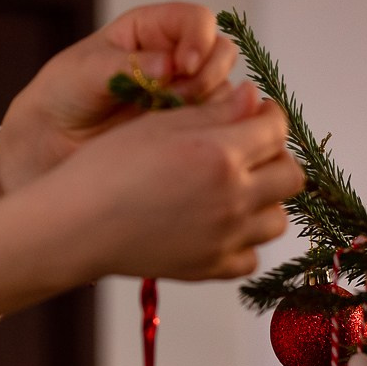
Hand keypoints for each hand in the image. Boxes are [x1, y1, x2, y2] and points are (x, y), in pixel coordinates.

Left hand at [0, 2, 241, 195]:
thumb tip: (169, 65)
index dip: (199, 38)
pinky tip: (170, 137)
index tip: (182, 66)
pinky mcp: (186, 127)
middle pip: (221, 52)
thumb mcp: (84, 72)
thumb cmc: (61, 95)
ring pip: (225, 90)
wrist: (49, 143)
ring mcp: (184, 92)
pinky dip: (203, 129)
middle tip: (174, 98)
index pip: (196, 19)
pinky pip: (216, 123)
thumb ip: (126, 65)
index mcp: (150, 29)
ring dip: (204, 105)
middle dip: (206, 74)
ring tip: (162, 120)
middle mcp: (174, 57)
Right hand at [43, 80, 304, 280]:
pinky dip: (241, 241)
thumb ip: (215, 111)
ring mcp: (225, 238)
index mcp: (220, 155)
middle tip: (246, 151)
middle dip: (274, 157)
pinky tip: (216, 225)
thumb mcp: (158, 124)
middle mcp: (232, 199)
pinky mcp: (211, 267)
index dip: (267, 114)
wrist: (75, 226)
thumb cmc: (106, 168)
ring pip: (277, 218)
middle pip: (290, 176)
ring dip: (263, 201)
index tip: (254, 113)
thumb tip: (255, 97)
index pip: (276, 128)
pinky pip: (250, 256)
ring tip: (232, 190)